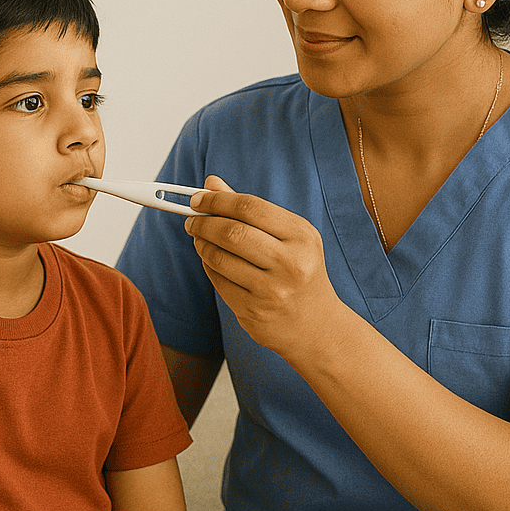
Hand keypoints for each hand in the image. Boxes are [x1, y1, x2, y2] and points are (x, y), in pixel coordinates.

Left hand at [185, 176, 351, 359]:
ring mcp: (272, 291)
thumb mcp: (288, 236)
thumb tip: (211, 184)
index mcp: (301, 236)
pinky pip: (218, 281)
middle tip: (192, 219)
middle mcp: (290, 263)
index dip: (217, 200)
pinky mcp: (254, 311)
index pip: (250, 207)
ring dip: (201, 244)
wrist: (317, 326)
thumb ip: (250, 209)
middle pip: (232, 232)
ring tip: (199, 239)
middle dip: (203, 222)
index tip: (198, 199)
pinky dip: (208, 266)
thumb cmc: (300, 271)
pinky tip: (211, 260)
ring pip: (220, 258)